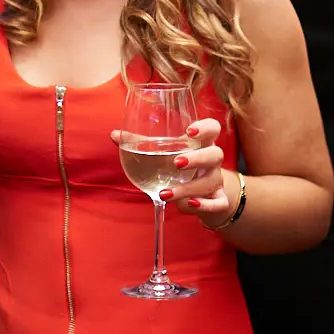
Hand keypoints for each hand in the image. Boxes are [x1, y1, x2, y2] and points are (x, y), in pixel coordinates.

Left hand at [111, 118, 226, 223]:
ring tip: (166, 193)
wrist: (205, 194)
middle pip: (215, 154)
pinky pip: (218, 203)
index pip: (213, 128)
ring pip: (212, 181)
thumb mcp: (165, 153)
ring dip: (190, 188)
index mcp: (201, 143)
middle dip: (197, 158)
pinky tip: (188, 205)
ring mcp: (216, 180)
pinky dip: (205, 206)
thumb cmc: (181, 167)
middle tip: (176, 163)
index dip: (205, 128)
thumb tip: (114, 135)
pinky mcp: (218, 200)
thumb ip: (141, 143)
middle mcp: (212, 161)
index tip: (189, 131)